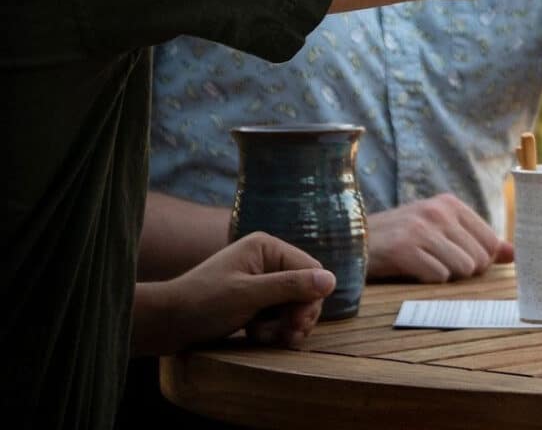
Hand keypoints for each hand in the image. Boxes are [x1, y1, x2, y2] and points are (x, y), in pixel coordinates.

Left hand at [132, 232, 334, 355]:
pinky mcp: (253, 299)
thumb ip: (290, 286)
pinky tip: (257, 336)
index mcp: (267, 247)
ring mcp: (260, 279)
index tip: (298, 326)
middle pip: (305, 288)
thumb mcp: (248, 295)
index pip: (310, 270)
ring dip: (286, 325)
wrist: (165, 323)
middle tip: (288, 338)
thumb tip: (331, 280)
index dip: (311, 299)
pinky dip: (273, 328)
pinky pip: (278, 313)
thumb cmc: (203, 303)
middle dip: (299, 314)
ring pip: (293, 304)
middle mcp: (267, 259)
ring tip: (267, 339)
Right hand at [366, 195, 513, 282]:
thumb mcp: (441, 229)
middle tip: (438, 263)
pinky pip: (438, 277)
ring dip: (446, 276)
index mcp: (450, 204)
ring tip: (425, 265)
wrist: (358, 241)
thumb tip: (513, 254)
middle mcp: (438, 212)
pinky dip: (428, 280)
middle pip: (479, 259)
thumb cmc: (404, 237)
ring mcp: (422, 229)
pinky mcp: (405, 249)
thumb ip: (478, 240)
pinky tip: (412, 270)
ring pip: (462, 269)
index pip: (491, 241)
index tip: (459, 259)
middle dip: (463, 270)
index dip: (481, 260)